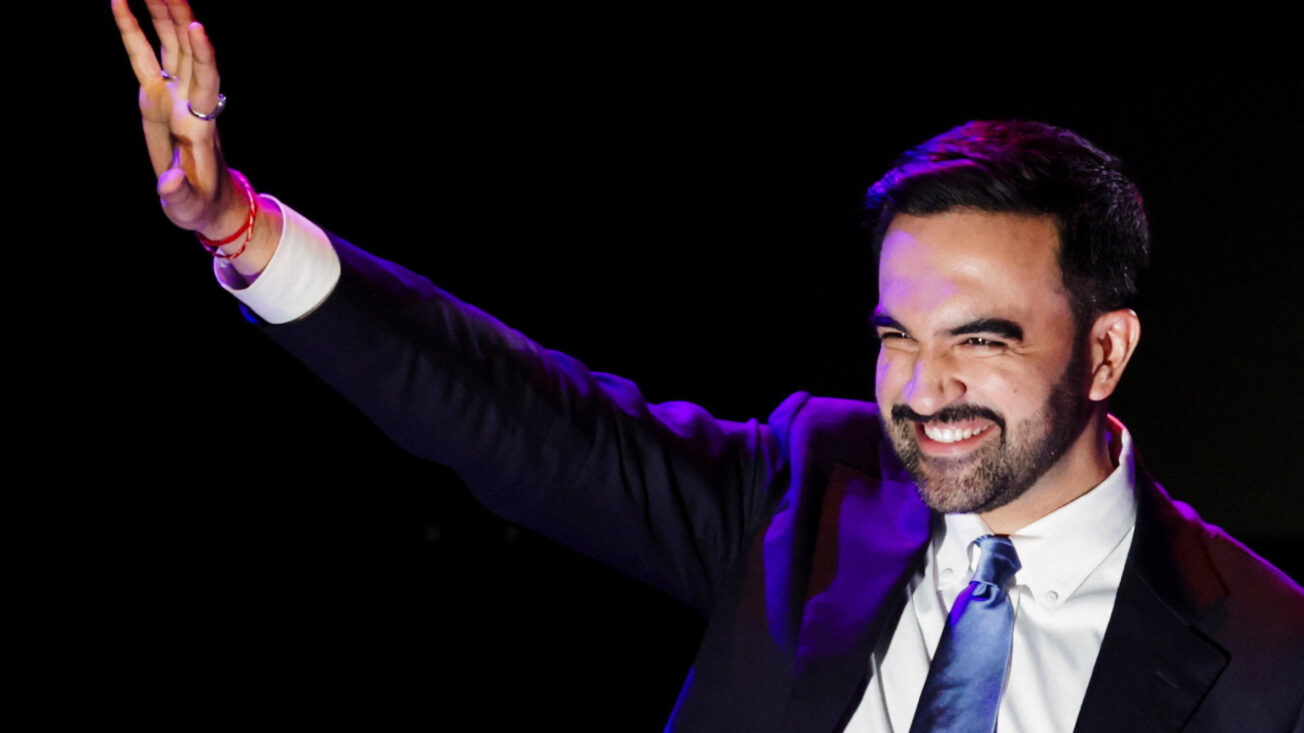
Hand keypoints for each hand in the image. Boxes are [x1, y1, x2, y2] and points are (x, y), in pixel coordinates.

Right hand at [114, 0, 278, 274]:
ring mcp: (173, 94)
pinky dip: (133, 30)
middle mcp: (189, 100)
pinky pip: (143, 55)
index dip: (203, 55)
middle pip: (187, 51)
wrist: (204, 199)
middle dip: (179, 19)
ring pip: (170, 45)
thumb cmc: (198, 205)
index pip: (205, 81)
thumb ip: (178, 194)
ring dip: (161, 13)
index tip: (197, 28)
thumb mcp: (187, 206)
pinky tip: (120, 2)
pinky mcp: (156, 96)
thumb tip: (167, 183)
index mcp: (199, 123)